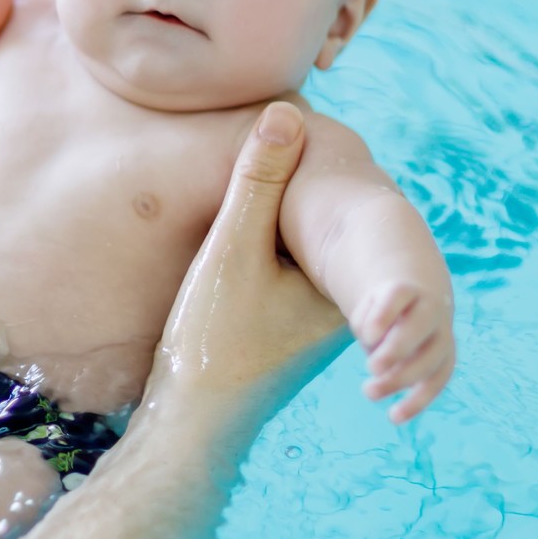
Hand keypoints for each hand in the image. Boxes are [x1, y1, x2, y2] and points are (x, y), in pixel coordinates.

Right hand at [149, 102, 348, 418]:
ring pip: (304, 248)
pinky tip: (240, 231)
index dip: (322, 161)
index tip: (303, 122)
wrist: (191, 426)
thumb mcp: (232, 250)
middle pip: (325, 225)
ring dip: (283, 217)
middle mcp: (341, 304)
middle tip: (281, 138)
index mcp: (346, 285)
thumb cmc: (215, 343)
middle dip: (304, 187)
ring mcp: (314, 321)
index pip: (346, 204)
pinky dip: (270, 245)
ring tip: (255, 176)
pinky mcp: (286, 331)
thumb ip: (257, 182)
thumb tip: (287, 112)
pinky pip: (287, 270)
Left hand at [352, 281, 455, 422]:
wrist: (416, 304)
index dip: (384, 315)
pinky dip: (417, 401)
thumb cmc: (382, 310)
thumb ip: (367, 323)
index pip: (399, 296)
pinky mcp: (446, 359)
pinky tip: (395, 416)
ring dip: (401, 380)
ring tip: (369, 392)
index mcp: (407, 292)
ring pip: (431, 359)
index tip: (366, 335)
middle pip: (418, 328)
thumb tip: (375, 346)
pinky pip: (437, 381)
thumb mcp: (368, 309)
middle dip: (395, 350)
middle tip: (371, 367)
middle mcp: (431, 310)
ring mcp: (443, 335)